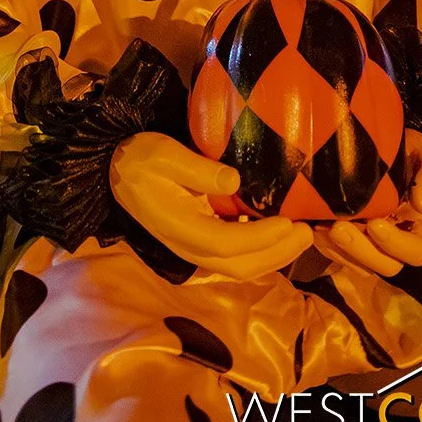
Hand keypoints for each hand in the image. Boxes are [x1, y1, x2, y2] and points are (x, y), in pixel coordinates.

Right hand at [109, 132, 311, 279]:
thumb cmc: (139, 159)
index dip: (261, 238)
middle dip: (277, 253)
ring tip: (299, 236)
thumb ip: (197, 168)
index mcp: (180, 227)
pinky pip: (233, 260)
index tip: (287, 222)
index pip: (227, 244)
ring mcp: (193, 251)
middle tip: (306, 233)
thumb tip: (234, 182)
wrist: (115, 174)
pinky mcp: (198, 246)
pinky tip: (275, 235)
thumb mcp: (164, 153)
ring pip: (239, 268)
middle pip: (239, 266)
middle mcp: (188, 248)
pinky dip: (259, 253)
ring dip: (272, 256)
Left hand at [314, 130, 421, 277]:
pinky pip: (340, 255)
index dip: (394, 244)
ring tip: (321, 227)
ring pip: (359, 265)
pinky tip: (313, 227)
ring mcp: (375, 245)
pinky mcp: (354, 240)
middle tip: (338, 228)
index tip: (375, 223)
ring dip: (339, 250)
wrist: (387, 144)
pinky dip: (326, 246)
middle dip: (360, 250)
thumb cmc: (411, 152)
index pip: (415, 252)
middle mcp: (400, 244)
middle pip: (385, 265)